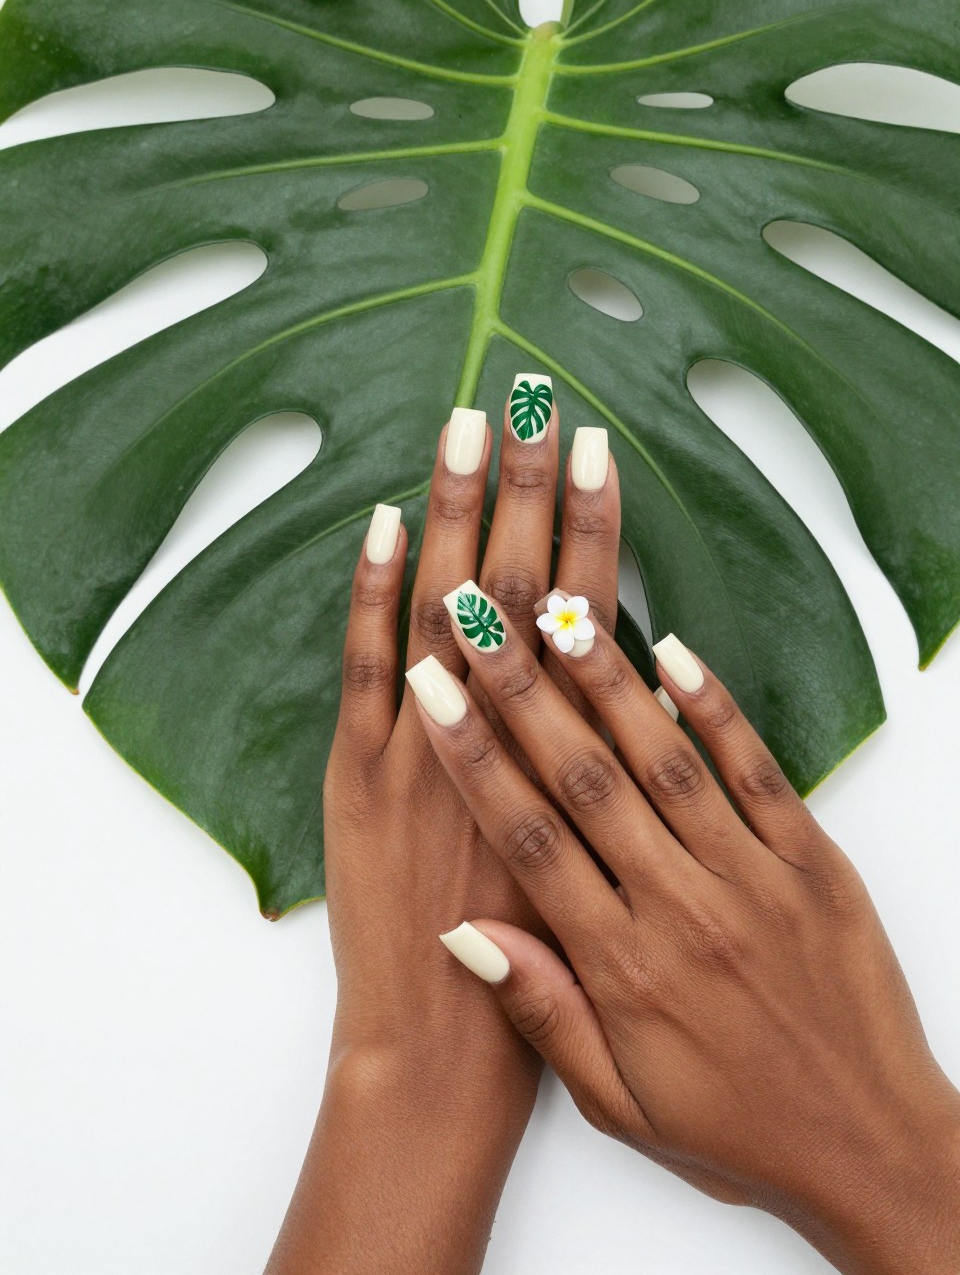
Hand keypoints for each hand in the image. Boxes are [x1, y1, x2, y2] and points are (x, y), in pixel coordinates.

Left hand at [267, 387, 621, 1274]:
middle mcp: (506, 740)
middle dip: (530, 488)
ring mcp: (427, 752)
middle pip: (524, 589)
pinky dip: (375, 594)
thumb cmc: (553, 976)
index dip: (592, 530)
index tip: (595, 456)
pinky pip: (366, 667)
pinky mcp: (363, 779)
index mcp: (574, 761)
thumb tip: (641, 690)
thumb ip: (630, 788)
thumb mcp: (624, 868)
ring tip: (469, 426)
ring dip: (460, 514)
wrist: (447, 1056)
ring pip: (450, 610)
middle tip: (535, 399)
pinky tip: (388, 523)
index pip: (588, 617)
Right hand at [409, 588, 959, 1274]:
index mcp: (624, 966)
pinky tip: (677, 653)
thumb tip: (468, 932)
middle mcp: (683, 910)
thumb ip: (544, 1010)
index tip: (434, 692)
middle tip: (476, 618)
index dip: (474, 757)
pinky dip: (717, 710)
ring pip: (664, 761)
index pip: (529, 839)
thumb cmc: (738, 1130)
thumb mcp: (619, 1103)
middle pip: (586, 780)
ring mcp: (754, 880)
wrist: (871, 1148)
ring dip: (607, 681)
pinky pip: (758, 773)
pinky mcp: (814, 864)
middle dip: (522, 692)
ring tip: (558, 611)